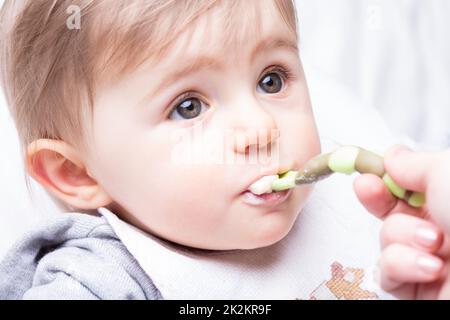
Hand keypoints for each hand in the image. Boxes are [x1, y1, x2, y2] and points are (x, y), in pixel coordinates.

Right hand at [353, 145, 449, 298]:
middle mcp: (441, 228)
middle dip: (375, 198)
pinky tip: (430, 267)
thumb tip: (393, 156)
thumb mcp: (448, 173)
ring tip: (434, 243)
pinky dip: (403, 265)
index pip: (408, 184)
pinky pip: (386, 271)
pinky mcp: (417, 287)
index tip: (368, 168)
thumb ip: (414, 163)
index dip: (383, 175)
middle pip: (390, 209)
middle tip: (368, 188)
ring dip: (403, 237)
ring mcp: (427, 257)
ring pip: (385, 239)